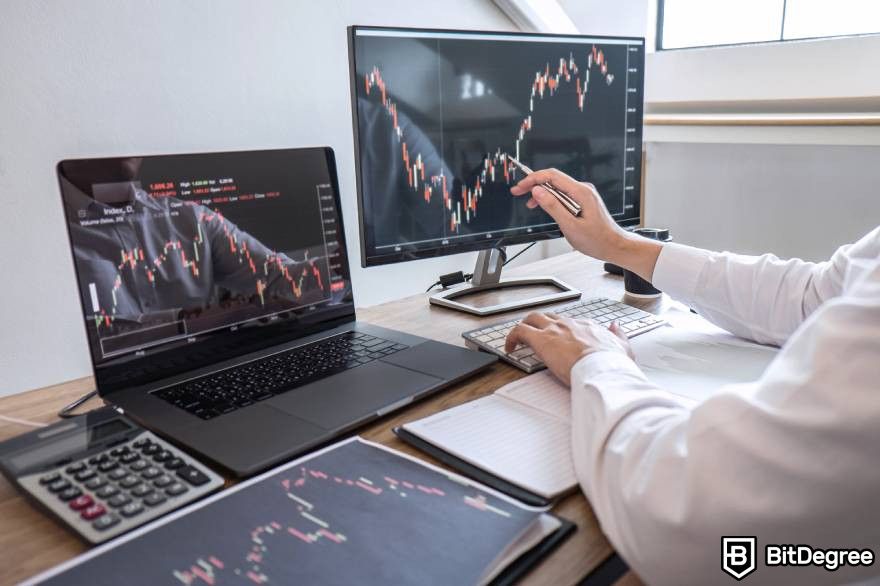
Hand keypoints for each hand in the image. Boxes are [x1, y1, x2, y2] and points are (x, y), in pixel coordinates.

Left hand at [504, 312, 633, 384]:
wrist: (602, 368)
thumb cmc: (611, 363)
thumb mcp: (623, 347)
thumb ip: (619, 336)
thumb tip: (616, 327)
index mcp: (587, 327)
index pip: (570, 322)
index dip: (562, 329)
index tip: (558, 338)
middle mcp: (569, 324)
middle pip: (549, 316)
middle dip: (539, 322)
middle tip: (533, 334)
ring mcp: (554, 329)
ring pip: (532, 318)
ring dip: (524, 326)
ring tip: (518, 339)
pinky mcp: (541, 339)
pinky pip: (519, 331)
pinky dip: (511, 336)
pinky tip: (509, 347)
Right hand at [511, 168, 661, 281]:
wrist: (615, 246)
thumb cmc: (597, 240)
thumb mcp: (570, 226)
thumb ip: (553, 207)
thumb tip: (538, 192)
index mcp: (581, 193)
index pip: (552, 177)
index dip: (533, 179)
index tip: (520, 187)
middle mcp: (583, 190)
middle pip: (554, 179)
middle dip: (534, 184)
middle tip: (518, 192)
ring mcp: (584, 195)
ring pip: (558, 187)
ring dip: (542, 193)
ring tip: (529, 204)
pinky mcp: (583, 201)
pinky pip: (564, 194)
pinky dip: (551, 199)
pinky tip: (544, 206)